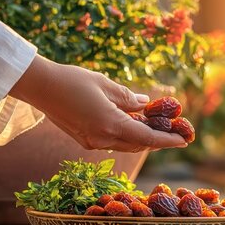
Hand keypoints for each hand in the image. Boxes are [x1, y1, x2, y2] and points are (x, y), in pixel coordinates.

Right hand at [9, 55, 187, 151]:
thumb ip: (127, 98)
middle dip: (157, 138)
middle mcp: (102, 139)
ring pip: (125, 144)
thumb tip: (143, 104)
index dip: (168, 140)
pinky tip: (131, 121)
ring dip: (141, 136)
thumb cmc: (73, 81)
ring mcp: (91, 142)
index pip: (147, 138)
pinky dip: (125, 134)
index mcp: (110, 125)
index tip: (184, 140)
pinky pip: (112, 141)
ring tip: (154, 122)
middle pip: (138, 144)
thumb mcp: (106, 85)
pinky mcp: (84, 140)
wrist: (40, 87)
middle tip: (172, 127)